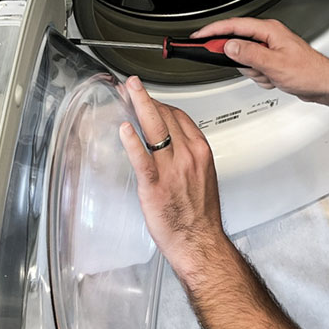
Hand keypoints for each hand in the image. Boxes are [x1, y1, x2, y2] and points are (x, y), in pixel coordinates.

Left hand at [119, 76, 225, 275]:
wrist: (199, 241)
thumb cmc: (200, 215)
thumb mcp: (203, 177)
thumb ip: (189, 158)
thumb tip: (174, 147)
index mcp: (200, 152)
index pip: (180, 117)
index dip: (161, 103)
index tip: (149, 97)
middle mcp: (188, 156)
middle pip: (167, 117)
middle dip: (147, 98)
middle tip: (132, 86)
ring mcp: (172, 169)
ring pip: (156, 129)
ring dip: (140, 105)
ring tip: (128, 91)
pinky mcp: (155, 185)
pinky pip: (143, 158)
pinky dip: (133, 141)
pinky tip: (125, 129)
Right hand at [193, 17, 328, 102]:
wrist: (325, 85)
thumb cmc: (309, 72)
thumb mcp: (274, 64)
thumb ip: (248, 53)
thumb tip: (229, 46)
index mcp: (269, 30)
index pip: (234, 26)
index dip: (213, 31)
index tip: (198, 37)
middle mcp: (269, 36)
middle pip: (238, 44)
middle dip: (243, 62)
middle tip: (251, 68)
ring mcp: (270, 49)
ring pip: (246, 60)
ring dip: (255, 72)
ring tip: (270, 75)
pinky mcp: (272, 61)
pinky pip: (255, 69)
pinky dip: (262, 77)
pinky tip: (274, 79)